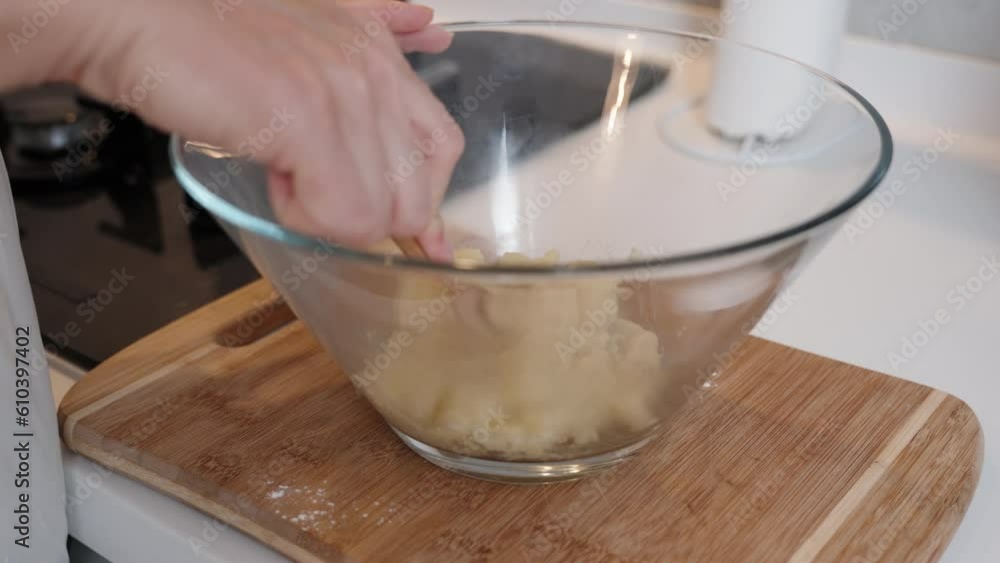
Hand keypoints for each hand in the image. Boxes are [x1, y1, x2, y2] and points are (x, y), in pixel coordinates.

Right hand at [44, 0, 463, 248]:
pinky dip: (303, 217)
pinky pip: (344, 217)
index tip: (413, 240)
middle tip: (310, 185)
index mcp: (381, 53)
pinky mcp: (307, 122)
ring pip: (378, 216)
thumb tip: (431, 30)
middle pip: (415, 195)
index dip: (427, 202)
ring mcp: (345, 95)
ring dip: (323, 214)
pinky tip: (271, 177)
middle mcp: (375, 70)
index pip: (443, 148)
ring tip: (281, 170)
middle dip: (365, 216)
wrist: (138, 18)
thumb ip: (378, 36)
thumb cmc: (213, 37)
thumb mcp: (313, 33)